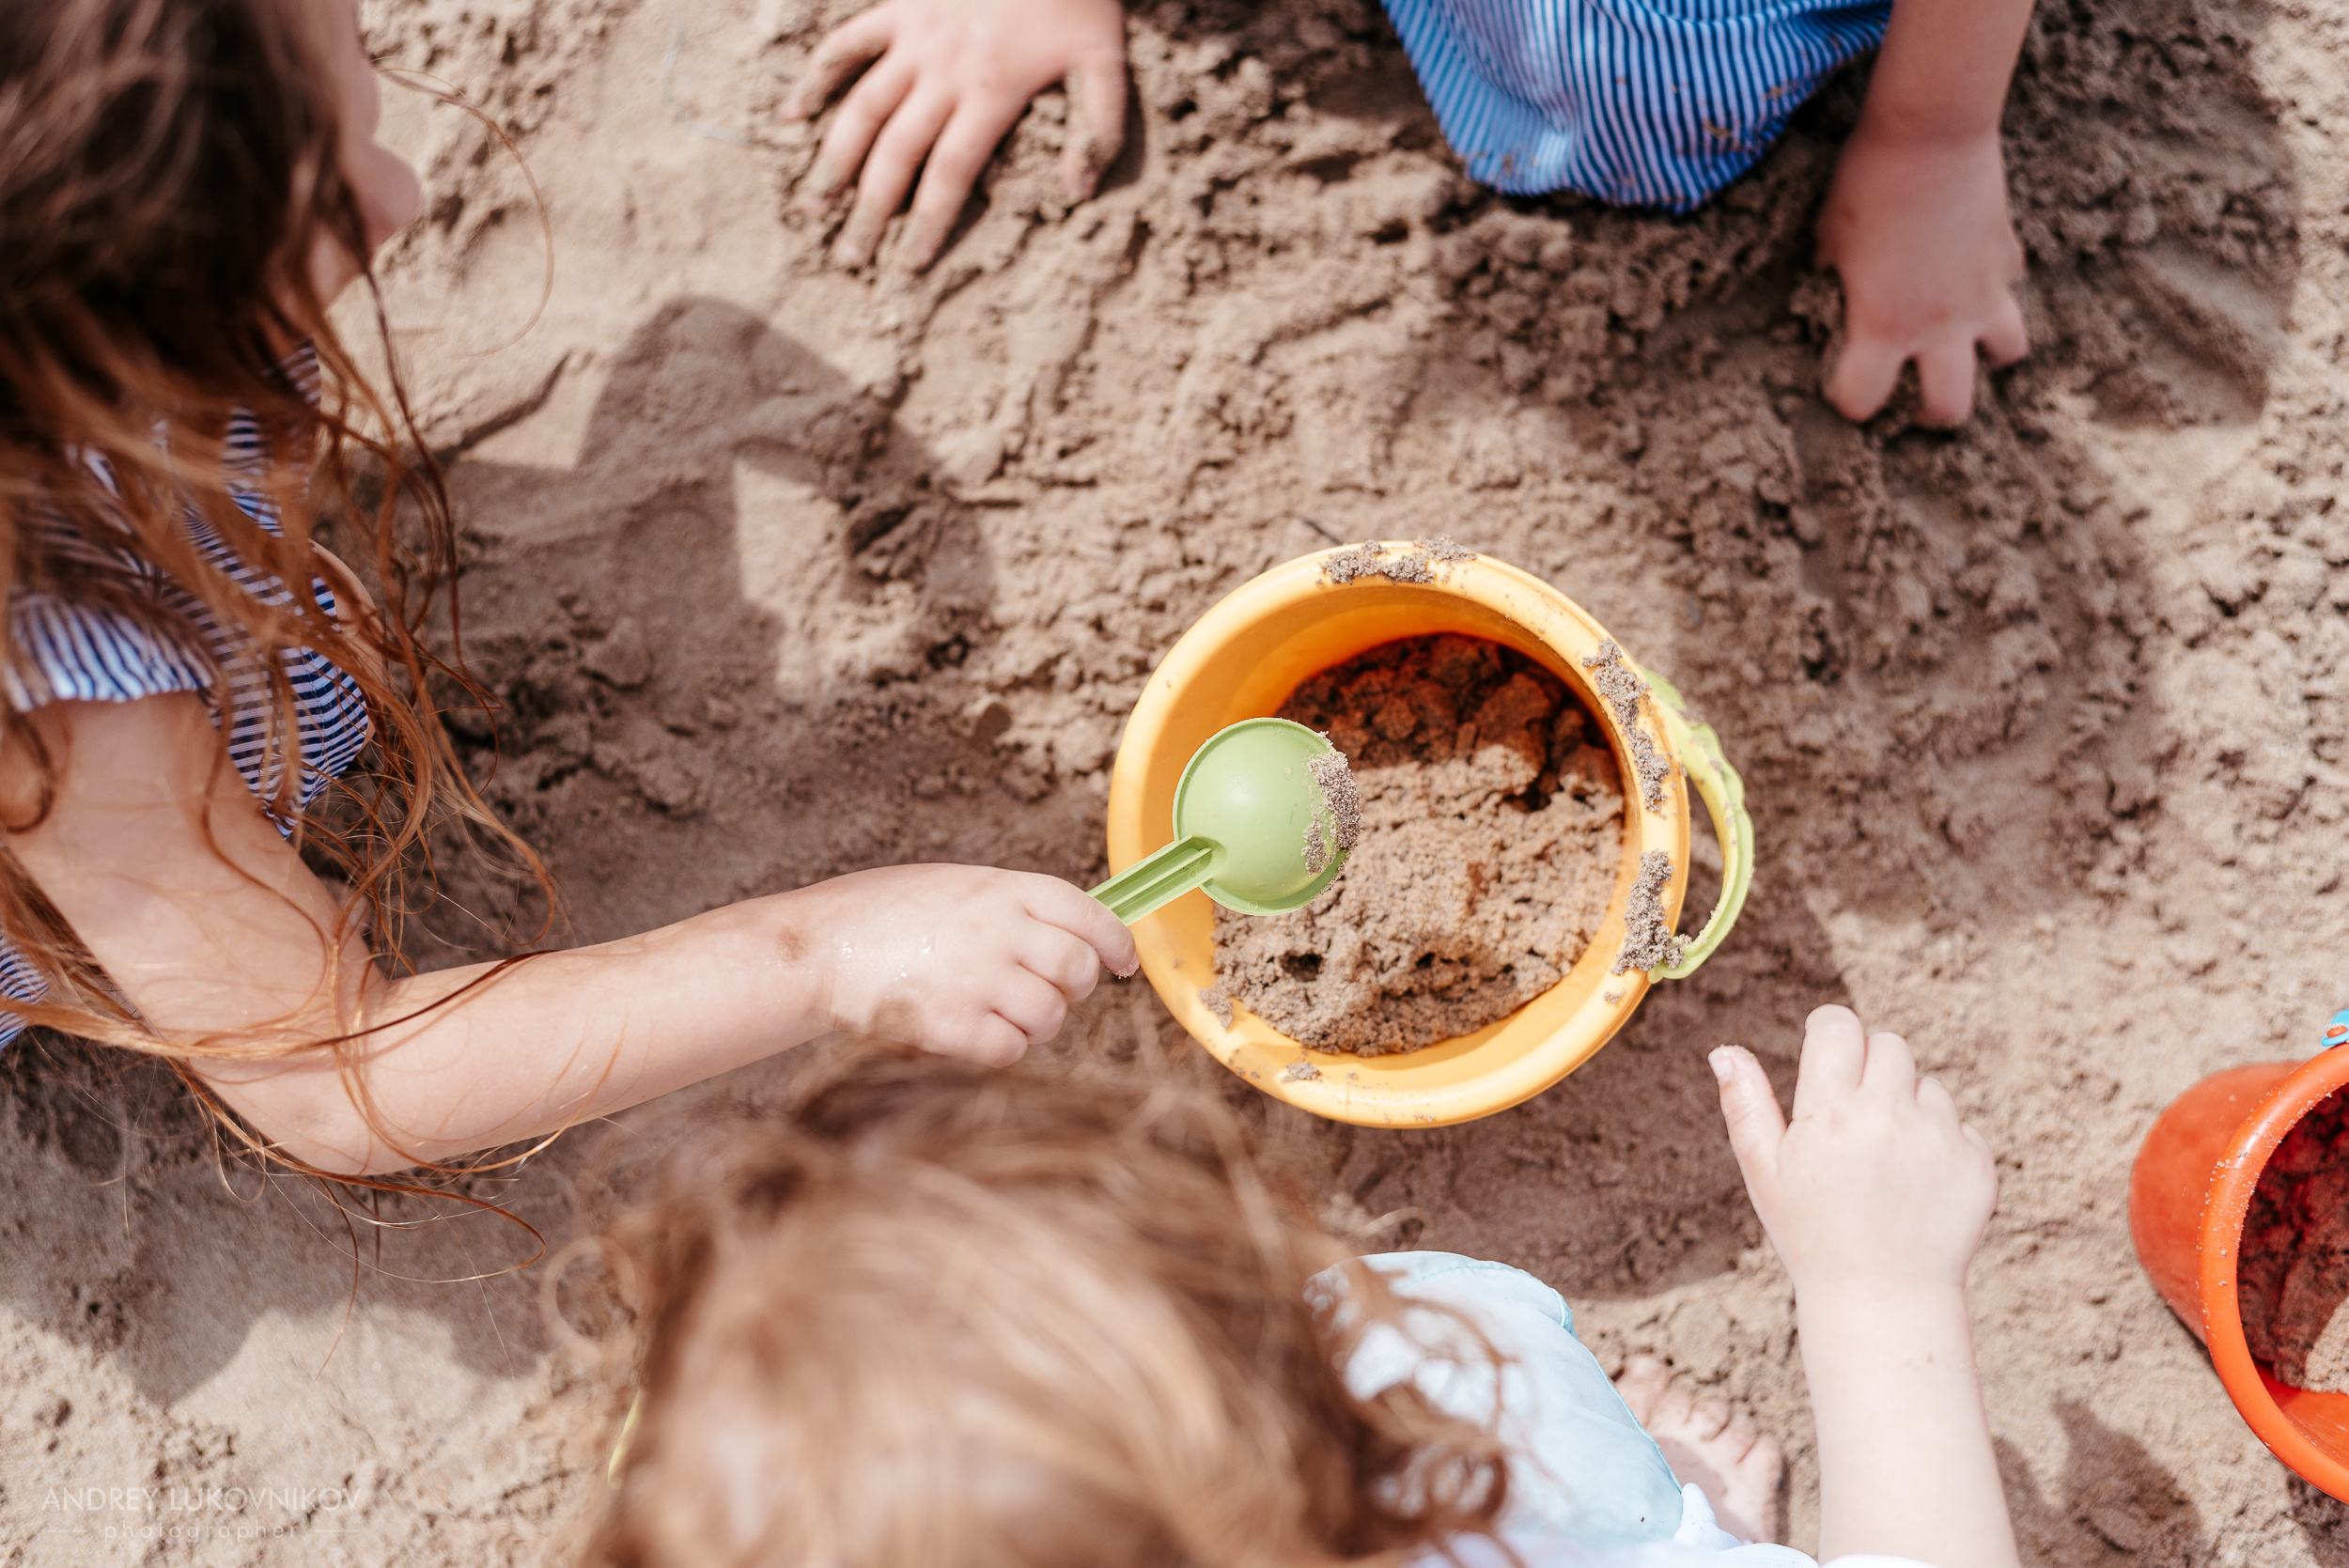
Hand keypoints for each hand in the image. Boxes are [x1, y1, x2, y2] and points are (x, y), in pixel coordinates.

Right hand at [782, 0, 1128, 269]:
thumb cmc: (1080, 2)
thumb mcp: (1107, 64)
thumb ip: (1099, 130)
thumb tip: (1077, 194)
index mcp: (992, 93)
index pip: (950, 175)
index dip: (927, 224)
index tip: (908, 265)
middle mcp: (943, 71)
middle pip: (896, 155)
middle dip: (870, 211)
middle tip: (851, 257)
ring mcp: (913, 38)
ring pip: (861, 108)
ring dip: (833, 161)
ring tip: (813, 207)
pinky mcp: (898, 8)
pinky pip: (846, 45)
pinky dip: (816, 77)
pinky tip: (793, 116)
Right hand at [793, 864, 1137, 1064]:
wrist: (819, 946)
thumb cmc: (883, 913)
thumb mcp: (956, 885)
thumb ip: (1012, 906)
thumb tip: (1073, 933)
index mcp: (1003, 889)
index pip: (1088, 913)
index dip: (1115, 942)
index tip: (1122, 962)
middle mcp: (998, 930)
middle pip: (1077, 970)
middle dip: (1073, 988)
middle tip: (1047, 991)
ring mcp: (977, 978)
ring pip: (1050, 1016)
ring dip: (1035, 1023)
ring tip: (998, 1012)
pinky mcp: (952, 1024)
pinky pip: (1010, 1049)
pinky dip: (1001, 1048)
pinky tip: (973, 1032)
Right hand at [1712, 1004, 1996, 1298]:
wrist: (1883, 1299)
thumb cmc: (1811, 1233)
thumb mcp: (1763, 1171)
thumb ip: (1745, 1105)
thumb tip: (1723, 1052)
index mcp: (1831, 1112)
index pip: (1840, 1025)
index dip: (1830, 1033)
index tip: (1827, 1054)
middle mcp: (1889, 1116)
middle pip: (1889, 1044)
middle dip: (1870, 1069)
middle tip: (1854, 1120)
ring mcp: (1939, 1139)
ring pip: (1928, 1085)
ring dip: (1908, 1107)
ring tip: (1885, 1163)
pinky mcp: (1977, 1163)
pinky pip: (1961, 1126)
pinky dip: (1941, 1145)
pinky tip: (1916, 1186)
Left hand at [1815, 127, 2028, 425]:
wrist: (1933, 131)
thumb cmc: (1867, 183)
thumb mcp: (1829, 239)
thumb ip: (1834, 281)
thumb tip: (1832, 292)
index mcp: (1884, 326)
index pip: (1862, 399)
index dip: (1847, 400)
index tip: (1843, 385)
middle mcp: (1939, 324)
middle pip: (1951, 408)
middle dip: (1932, 413)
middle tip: (1916, 396)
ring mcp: (1983, 293)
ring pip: (2008, 353)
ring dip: (1986, 354)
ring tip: (1962, 339)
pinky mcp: (2007, 258)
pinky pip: (2010, 290)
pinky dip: (1995, 292)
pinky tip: (1972, 275)